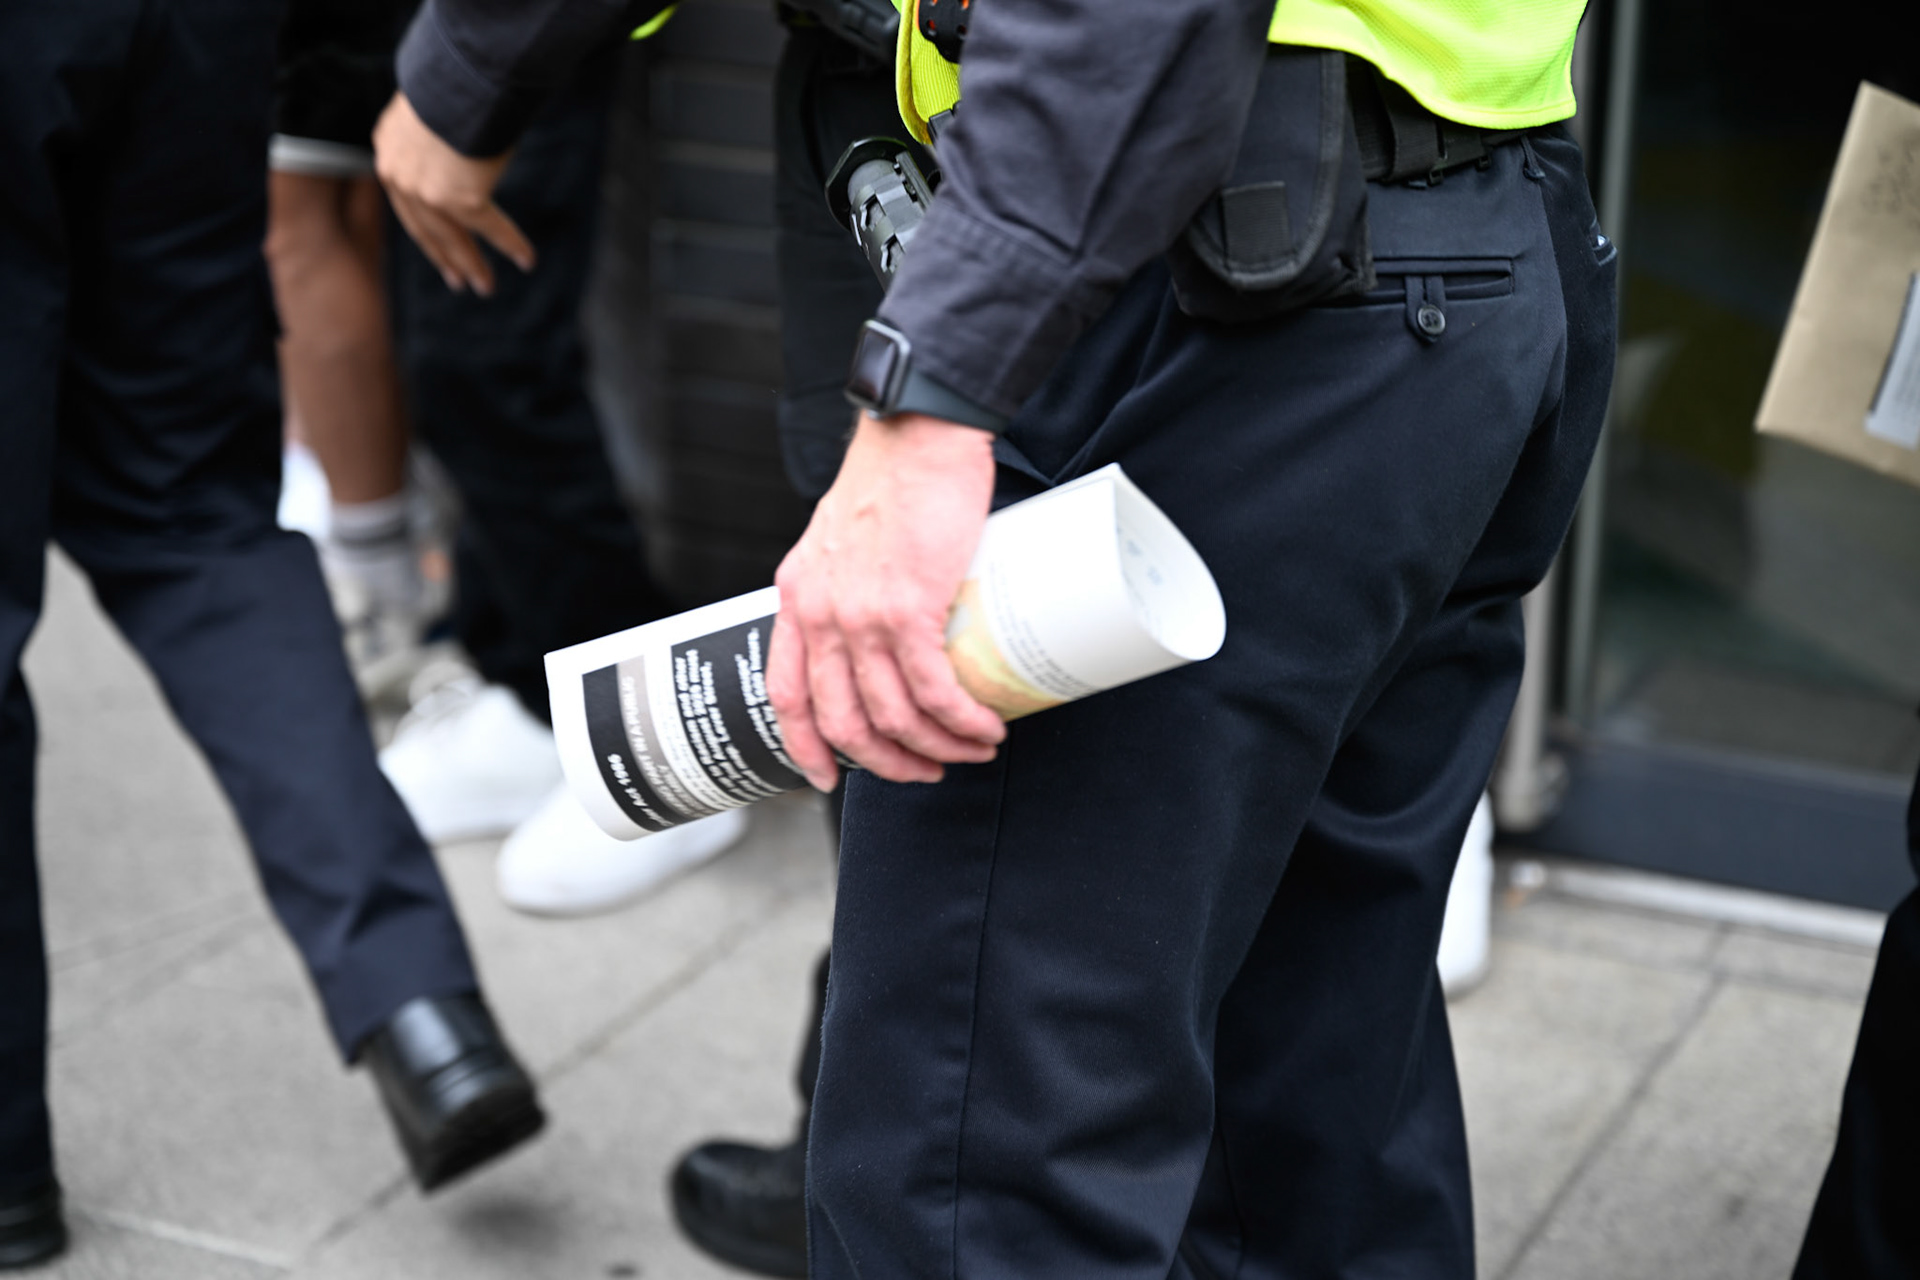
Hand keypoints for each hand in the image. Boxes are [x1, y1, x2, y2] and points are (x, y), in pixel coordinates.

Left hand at [372, 92, 532, 294]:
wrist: (460, 75)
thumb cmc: (454, 82)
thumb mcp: (433, 109)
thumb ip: (435, 136)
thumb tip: (458, 145)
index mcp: (388, 149)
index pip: (405, 199)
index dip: (425, 228)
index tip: (438, 249)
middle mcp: (398, 174)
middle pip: (423, 227)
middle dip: (443, 257)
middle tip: (458, 281)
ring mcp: (425, 190)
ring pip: (450, 237)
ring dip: (471, 264)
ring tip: (485, 286)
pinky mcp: (458, 197)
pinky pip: (490, 227)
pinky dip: (510, 244)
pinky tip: (527, 259)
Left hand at [769, 412, 1006, 790]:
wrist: (916, 433)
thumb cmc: (893, 475)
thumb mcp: (840, 536)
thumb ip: (848, 580)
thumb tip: (888, 621)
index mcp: (798, 598)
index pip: (785, 693)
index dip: (805, 746)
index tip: (828, 776)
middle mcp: (819, 614)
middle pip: (842, 720)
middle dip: (887, 761)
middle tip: (925, 769)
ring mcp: (860, 615)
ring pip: (892, 714)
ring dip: (936, 747)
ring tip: (971, 748)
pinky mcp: (908, 607)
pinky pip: (932, 689)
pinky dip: (961, 720)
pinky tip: (984, 727)